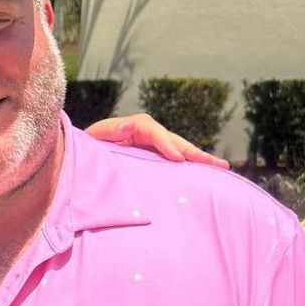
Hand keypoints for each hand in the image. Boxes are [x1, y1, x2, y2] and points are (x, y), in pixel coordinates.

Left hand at [85, 113, 229, 169]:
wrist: (82, 155)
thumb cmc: (86, 146)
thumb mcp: (94, 137)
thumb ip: (109, 131)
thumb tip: (127, 129)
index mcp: (133, 127)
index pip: (153, 132)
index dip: (166, 143)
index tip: (178, 158)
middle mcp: (148, 135)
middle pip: (174, 141)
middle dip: (194, 152)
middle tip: (216, 164)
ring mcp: (154, 148)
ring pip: (180, 152)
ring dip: (200, 160)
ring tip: (222, 168)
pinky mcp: (155, 160)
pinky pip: (175, 163)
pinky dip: (190, 168)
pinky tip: (208, 178)